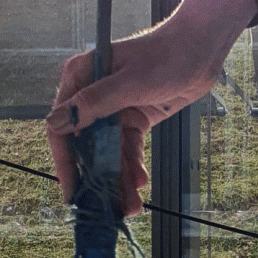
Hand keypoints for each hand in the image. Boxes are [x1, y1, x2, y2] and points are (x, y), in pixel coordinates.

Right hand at [45, 0, 257, 215]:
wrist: (202, 50)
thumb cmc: (166, 56)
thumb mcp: (129, 83)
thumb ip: (94, 105)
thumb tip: (55, 124)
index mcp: (81, 78)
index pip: (61, 126)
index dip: (65, 162)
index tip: (72, 191)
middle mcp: (91, 94)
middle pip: (86, 145)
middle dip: (97, 177)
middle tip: (107, 207)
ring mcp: (112, 107)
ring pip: (108, 152)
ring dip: (118, 178)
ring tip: (130, 205)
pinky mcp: (132, 117)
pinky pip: (126, 148)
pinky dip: (132, 166)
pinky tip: (140, 184)